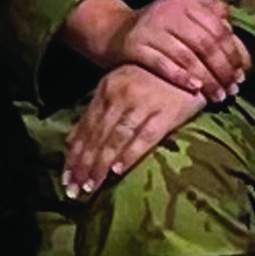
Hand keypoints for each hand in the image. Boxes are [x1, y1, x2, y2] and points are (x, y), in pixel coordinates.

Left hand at [62, 61, 205, 199]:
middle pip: (98, 135)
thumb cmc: (150, 78)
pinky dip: (130, 153)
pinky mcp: (166, 112)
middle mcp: (122, 94)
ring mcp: (144, 102)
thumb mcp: (118, 87)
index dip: (74, 154)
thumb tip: (72, 142)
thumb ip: (97, 111)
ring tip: (92, 186)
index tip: (66, 179)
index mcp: (107, 88)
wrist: (188, 64)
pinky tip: (118, 170)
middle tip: (74, 191)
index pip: (85, 126)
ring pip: (116, 138)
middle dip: (83, 165)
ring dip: (101, 164)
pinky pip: (145, 136)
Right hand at [110, 0, 251, 101]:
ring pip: (186, 56)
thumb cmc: (157, 25)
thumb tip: (232, 22)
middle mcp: (168, 12)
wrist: (114, 31)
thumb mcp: (181, 11)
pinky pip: (161, 63)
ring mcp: (150, 28)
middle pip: (204, 44)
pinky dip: (180, 77)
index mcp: (184, 2)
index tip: (241, 74)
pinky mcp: (134, 46)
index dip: (232, 53)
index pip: (216, 28)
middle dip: (222, 70)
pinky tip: (194, 89)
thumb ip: (207, 11)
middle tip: (233, 90)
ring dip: (206, 79)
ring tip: (218, 95)